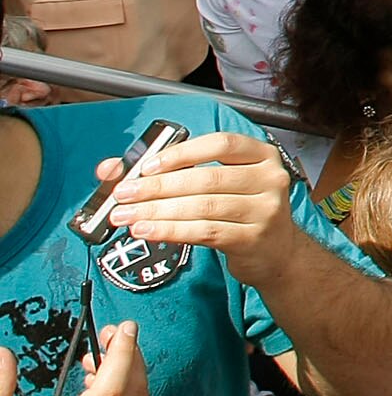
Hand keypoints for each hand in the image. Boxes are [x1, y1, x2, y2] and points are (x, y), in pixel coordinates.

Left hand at [102, 130, 306, 280]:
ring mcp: (265, 209)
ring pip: (204, 206)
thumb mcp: (219, 184)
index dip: (182, 154)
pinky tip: (148, 231)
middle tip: (124, 194)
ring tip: (128, 216)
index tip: (147, 167)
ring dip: (158, 212)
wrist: (275, 251)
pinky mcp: (253, 238)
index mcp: (261, 155)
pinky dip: (172, 231)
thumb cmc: (241, 211)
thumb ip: (172, 172)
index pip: (221, 144)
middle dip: (158, 187)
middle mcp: (269, 178)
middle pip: (208, 178)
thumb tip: (113, 169)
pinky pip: (205, 232)